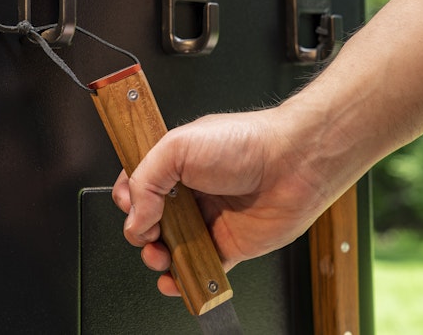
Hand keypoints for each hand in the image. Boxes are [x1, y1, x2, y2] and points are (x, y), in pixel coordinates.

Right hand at [111, 106, 335, 295]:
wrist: (293, 164)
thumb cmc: (245, 142)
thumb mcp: (178, 146)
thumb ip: (146, 181)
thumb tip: (134, 218)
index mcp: (176, 162)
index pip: (138, 184)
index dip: (128, 199)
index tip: (131, 205)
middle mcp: (190, 191)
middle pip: (150, 220)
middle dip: (141, 231)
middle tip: (150, 230)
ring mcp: (208, 219)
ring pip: (171, 247)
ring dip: (157, 257)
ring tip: (160, 255)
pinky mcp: (228, 244)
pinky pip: (200, 269)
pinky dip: (184, 280)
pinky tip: (176, 279)